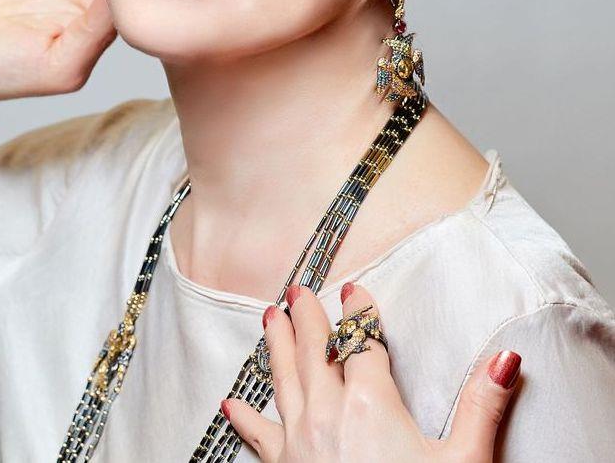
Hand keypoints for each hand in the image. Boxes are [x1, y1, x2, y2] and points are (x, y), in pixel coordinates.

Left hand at [223, 282, 519, 461]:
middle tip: (296, 290)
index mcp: (370, 404)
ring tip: (268, 317)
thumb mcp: (463, 460)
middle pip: (314, 352)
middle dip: (306, 318)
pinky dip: (246, 418)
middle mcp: (327, 415)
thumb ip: (481, 405)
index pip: (362, 343)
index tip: (353, 291)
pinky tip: (232, 404)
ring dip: (275, 346)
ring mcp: (301, 444)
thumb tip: (504, 357)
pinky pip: (260, 438)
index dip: (359, 313)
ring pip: (283, 380)